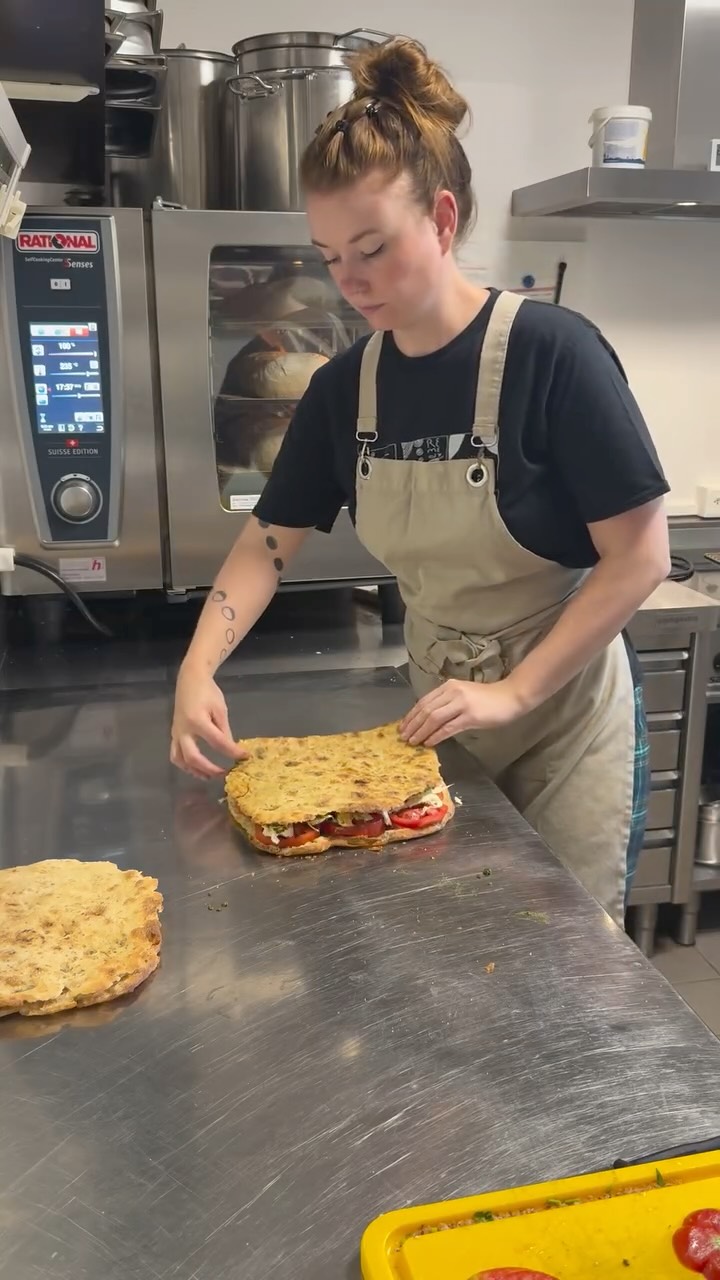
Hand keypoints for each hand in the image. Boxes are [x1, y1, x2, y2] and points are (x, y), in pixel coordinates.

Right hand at [170, 665, 246, 779]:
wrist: (190, 680)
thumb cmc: (207, 692)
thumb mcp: (220, 709)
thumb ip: (224, 730)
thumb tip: (230, 749)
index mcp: (198, 721)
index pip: (218, 742)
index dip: (232, 752)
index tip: (244, 757)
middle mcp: (184, 730)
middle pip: (193, 757)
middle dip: (210, 769)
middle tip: (224, 773)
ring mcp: (176, 733)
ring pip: (180, 760)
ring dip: (194, 771)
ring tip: (209, 776)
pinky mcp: (174, 734)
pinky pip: (175, 754)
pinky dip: (185, 765)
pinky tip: (196, 768)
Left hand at [400, 679, 524, 747]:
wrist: (511, 696)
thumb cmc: (488, 698)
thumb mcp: (464, 695)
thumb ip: (447, 702)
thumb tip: (429, 719)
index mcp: (449, 686)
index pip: (424, 701)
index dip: (411, 715)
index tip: (403, 726)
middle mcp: (452, 692)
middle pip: (426, 710)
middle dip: (412, 725)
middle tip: (403, 737)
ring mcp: (461, 704)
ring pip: (434, 719)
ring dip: (421, 732)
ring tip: (413, 742)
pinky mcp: (470, 716)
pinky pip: (448, 728)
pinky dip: (436, 736)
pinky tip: (429, 743)